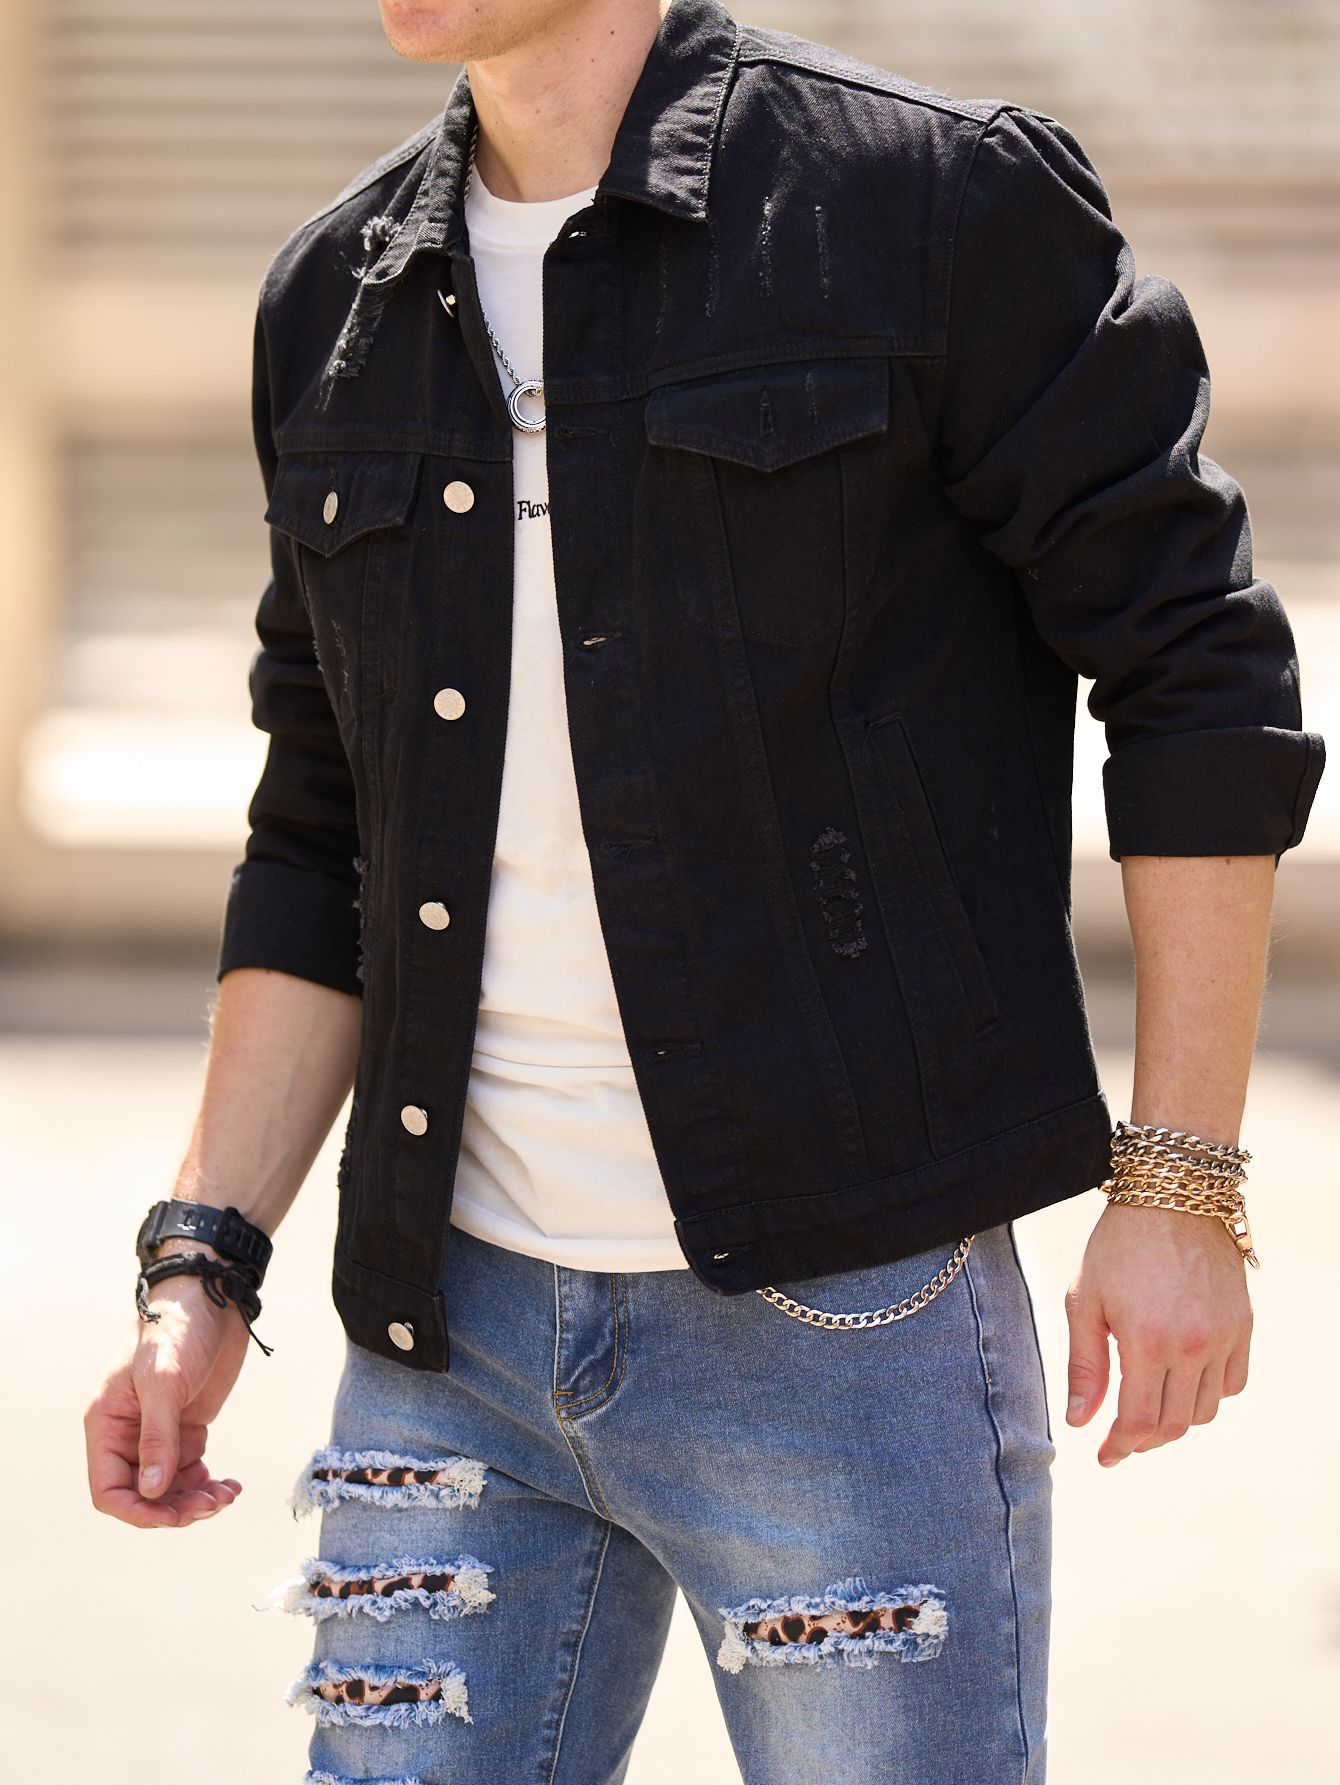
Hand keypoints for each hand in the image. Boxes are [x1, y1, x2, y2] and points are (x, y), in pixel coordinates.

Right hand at [85, 1251, 249, 1526]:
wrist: (212, 1298)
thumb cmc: (177, 1330)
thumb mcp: (164, 1382)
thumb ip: (158, 1438)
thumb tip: (152, 1493)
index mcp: (107, 1424)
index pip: (108, 1489)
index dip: (138, 1511)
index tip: (174, 1516)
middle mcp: (128, 1433)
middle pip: (141, 1496)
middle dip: (174, 1509)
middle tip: (212, 1503)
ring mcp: (158, 1432)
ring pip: (168, 1489)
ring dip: (195, 1500)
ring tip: (227, 1494)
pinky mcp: (187, 1426)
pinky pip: (189, 1471)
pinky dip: (207, 1484)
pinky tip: (229, 1484)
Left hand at [1063, 1200, 1252, 1465]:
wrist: (1172, 1195)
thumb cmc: (1118, 1245)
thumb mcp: (1085, 1299)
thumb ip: (1084, 1364)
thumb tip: (1080, 1421)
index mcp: (1147, 1341)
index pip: (1139, 1421)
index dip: (1120, 1447)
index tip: (1104, 1456)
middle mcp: (1192, 1345)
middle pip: (1174, 1424)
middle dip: (1145, 1440)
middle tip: (1122, 1437)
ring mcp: (1223, 1336)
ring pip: (1205, 1409)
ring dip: (1176, 1419)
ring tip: (1150, 1406)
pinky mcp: (1243, 1325)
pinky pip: (1233, 1382)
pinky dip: (1210, 1394)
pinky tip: (1184, 1382)